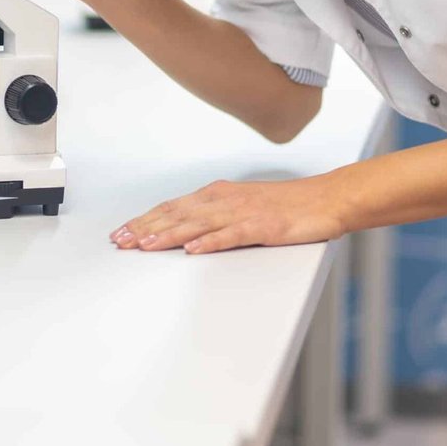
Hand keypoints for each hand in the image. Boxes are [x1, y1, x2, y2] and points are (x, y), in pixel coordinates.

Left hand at [108, 174, 347, 254]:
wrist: (327, 199)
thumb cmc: (286, 205)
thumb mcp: (242, 207)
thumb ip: (214, 217)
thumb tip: (184, 231)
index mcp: (218, 195)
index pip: (173, 208)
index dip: (145, 220)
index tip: (121, 232)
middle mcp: (225, 200)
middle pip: (178, 215)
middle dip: (146, 228)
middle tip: (120, 241)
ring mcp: (244, 213)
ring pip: (199, 224)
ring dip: (170, 235)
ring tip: (146, 245)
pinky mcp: (263, 226)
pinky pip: (232, 235)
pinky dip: (211, 242)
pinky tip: (194, 250)